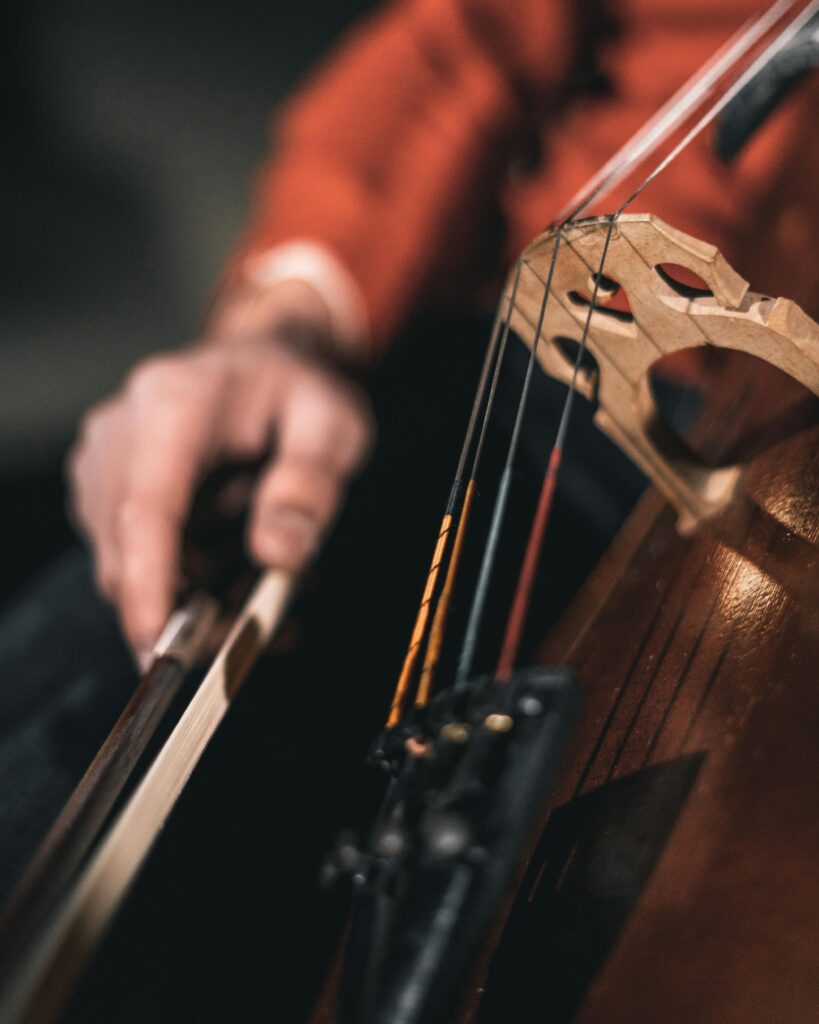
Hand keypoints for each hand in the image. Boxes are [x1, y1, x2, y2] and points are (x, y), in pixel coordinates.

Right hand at [68, 316, 371, 665]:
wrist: (266, 363)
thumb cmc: (300, 390)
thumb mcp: (333, 426)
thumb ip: (309, 485)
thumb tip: (276, 553)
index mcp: (177, 404)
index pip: (146, 506)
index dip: (148, 583)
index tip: (157, 645)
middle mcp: (123, 429)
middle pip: (126, 546)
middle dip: (183, 608)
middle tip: (255, 635)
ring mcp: (106, 458)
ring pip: (124, 561)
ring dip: (188, 598)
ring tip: (262, 601)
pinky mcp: (106, 485)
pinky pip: (130, 554)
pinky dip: (179, 581)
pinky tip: (232, 580)